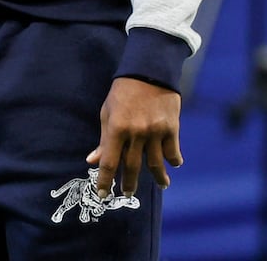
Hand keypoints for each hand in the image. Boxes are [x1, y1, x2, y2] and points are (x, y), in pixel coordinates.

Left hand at [86, 77, 181, 196]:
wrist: (148, 72)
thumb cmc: (123, 93)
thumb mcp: (107, 113)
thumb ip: (104, 139)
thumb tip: (93, 161)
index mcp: (116, 128)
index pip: (109, 162)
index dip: (105, 180)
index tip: (103, 194)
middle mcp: (136, 133)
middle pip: (132, 167)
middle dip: (129, 183)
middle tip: (128, 194)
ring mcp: (155, 131)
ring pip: (156, 163)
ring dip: (158, 178)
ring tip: (161, 186)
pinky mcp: (171, 128)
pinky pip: (172, 151)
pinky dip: (173, 161)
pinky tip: (172, 166)